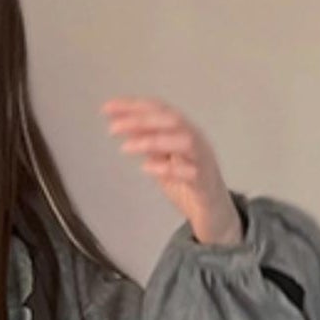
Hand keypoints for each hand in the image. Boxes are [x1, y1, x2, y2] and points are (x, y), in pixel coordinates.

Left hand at [101, 96, 241, 245]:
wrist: (213, 213)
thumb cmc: (188, 185)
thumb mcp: (163, 160)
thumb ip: (150, 145)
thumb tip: (128, 129)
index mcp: (183, 131)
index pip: (158, 110)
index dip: (133, 106)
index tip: (106, 108)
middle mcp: (195, 139)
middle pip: (171, 119)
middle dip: (140, 119)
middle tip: (113, 128)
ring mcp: (202, 159)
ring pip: (183, 140)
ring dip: (153, 140)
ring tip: (125, 147)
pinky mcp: (204, 183)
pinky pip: (189, 172)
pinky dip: (167, 168)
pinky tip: (146, 168)